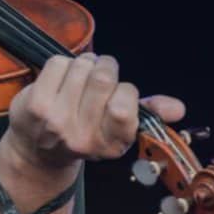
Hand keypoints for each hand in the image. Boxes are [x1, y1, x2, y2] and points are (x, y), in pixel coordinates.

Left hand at [1, 54, 166, 175]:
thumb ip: (150, 113)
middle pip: (103, 79)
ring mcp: (56, 121)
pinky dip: (62, 64)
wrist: (37, 150)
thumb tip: (178, 108)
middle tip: (99, 74)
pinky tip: (60, 80)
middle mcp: (83, 138)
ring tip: (79, 77)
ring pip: (82, 67)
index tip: (117, 95)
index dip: (124, 90)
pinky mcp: (36, 104)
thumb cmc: (82, 131)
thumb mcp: (119, 128)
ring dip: (84, 64)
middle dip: (105, 68)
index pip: (125, 106)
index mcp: (110, 145)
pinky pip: (59, 64)